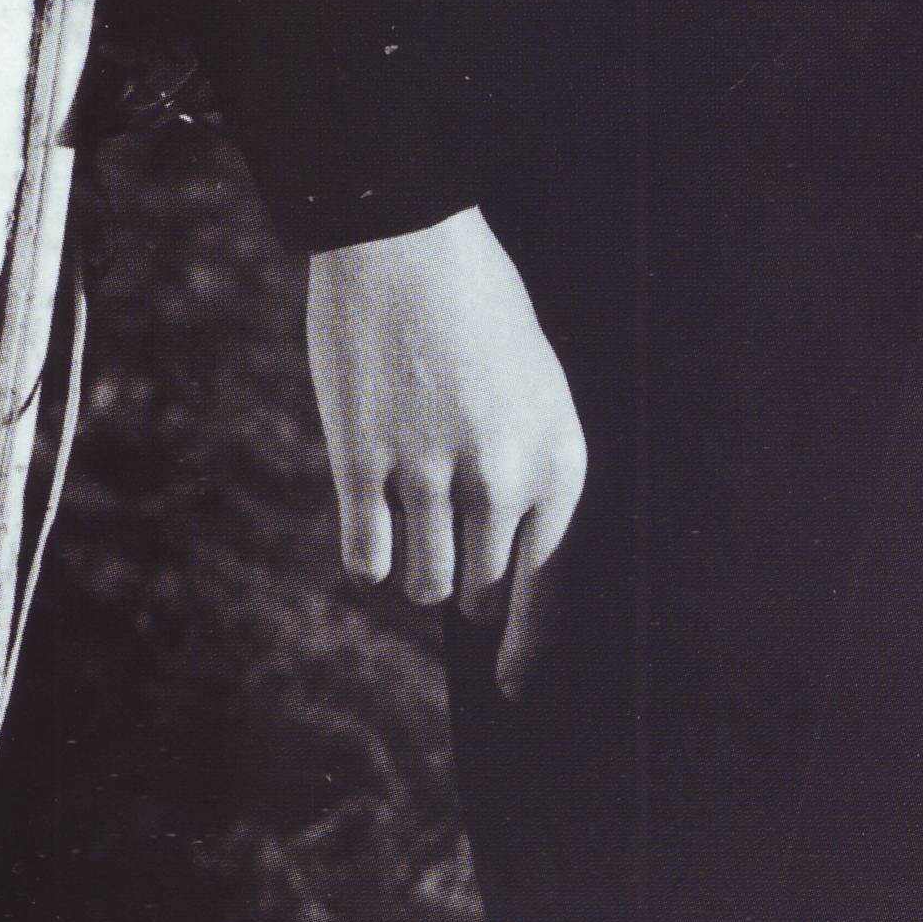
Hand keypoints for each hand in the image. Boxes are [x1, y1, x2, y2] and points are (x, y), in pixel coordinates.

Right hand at [305, 204, 586, 694]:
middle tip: (452, 549)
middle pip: (483, 589)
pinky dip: (369, 551)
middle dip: (468, 583)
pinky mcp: (364, 464)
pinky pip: (367, 557)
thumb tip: (503, 574)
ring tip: (412, 519)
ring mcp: (431, 474)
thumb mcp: (534, 389)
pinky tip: (371, 518)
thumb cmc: (476, 307)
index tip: (512, 684)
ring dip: (418, 567)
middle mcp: (503, 477)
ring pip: (426, 583)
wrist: (405, 238)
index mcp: (558, 457)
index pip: (550, 585)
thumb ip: (525, 476)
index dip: (529, 643)